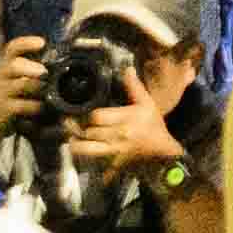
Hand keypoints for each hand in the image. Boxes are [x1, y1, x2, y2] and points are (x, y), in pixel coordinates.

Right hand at [0, 36, 50, 122]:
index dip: (27, 43)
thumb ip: (31, 69)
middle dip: (30, 67)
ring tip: (45, 89)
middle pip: (13, 66)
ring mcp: (0, 93)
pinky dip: (33, 106)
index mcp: (5, 65)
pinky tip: (41, 106)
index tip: (42, 43)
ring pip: (19, 85)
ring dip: (36, 86)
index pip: (13, 48)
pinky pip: (19, 105)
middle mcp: (0, 76)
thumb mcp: (15, 79)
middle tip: (44, 72)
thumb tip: (56, 58)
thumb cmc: (9, 96)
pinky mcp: (3, 109)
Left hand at [65, 87, 192, 182]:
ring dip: (77, 145)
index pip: (98, 116)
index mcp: (126, 118)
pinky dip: (86, 159)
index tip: (84, 112)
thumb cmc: (153, 125)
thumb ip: (134, 86)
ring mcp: (116, 151)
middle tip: (69, 123)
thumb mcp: (147, 103)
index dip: (88, 115)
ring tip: (71, 139)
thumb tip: (127, 69)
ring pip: (88, 149)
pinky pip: (95, 162)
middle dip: (78, 128)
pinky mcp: (114, 163)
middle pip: (90, 131)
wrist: (162, 151)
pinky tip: (81, 153)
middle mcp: (119, 135)